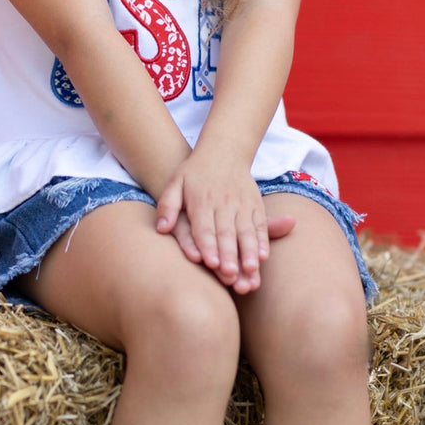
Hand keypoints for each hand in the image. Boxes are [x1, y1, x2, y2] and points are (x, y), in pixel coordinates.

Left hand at [156, 157, 294, 292]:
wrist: (223, 150)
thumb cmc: (194, 172)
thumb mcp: (175, 183)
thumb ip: (167, 206)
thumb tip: (161, 228)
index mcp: (202, 201)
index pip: (204, 227)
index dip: (208, 246)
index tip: (210, 263)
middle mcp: (223, 204)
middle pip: (226, 233)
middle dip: (229, 255)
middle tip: (229, 274)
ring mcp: (242, 204)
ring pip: (246, 231)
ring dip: (249, 251)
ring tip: (251, 270)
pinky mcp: (255, 204)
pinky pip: (260, 224)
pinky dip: (263, 240)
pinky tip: (263, 256)